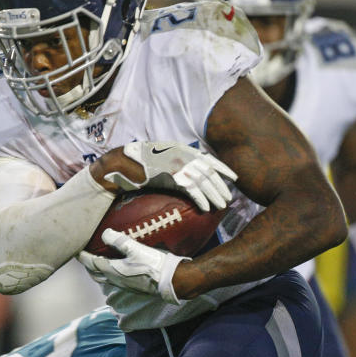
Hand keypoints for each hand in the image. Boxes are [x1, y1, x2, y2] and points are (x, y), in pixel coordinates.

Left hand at [77, 229, 187, 303]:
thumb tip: (105, 233)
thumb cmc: (153, 264)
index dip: (82, 256)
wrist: (171, 280)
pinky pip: (113, 279)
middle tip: (83, 255)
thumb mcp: (135, 248)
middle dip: (87, 264)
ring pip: (103, 278)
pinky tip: (115, 267)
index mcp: (112, 270)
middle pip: (94, 273)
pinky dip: (108, 272)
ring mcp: (123, 285)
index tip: (75, 249)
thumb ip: (119, 240)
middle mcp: (115, 280)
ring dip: (97, 270)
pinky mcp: (132, 286)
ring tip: (96, 260)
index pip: (90, 263)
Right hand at [103, 142, 235, 210]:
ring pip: (203, 182)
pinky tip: (206, 208)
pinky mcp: (171, 176)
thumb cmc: (139, 163)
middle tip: (229, 198)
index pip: (209, 158)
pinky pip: (191, 190)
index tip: (233, 178)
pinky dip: (201, 199)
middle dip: (221, 185)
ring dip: (214, 195)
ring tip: (221, 206)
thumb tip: (188, 171)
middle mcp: (182, 154)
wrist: (122, 164)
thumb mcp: (161, 156)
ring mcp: (177, 165)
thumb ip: (176, 161)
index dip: (223, 168)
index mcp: (182, 148)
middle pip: (209, 171)